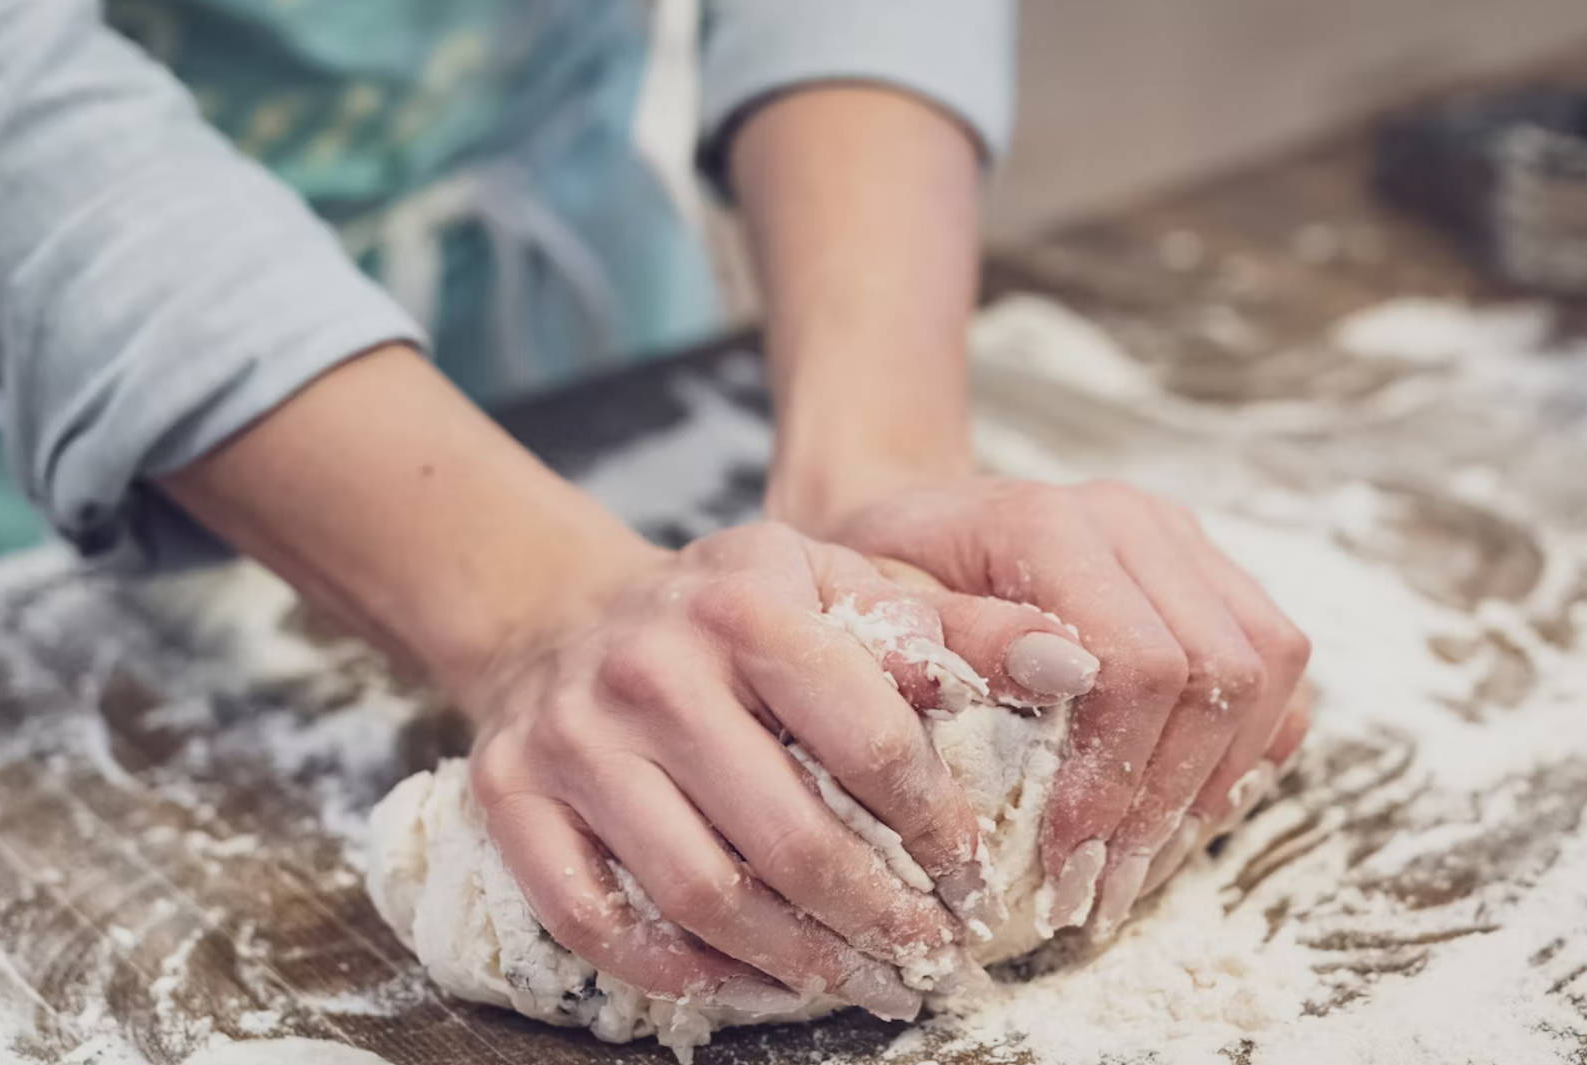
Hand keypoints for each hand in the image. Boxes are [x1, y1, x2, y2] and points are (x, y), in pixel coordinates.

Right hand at [449, 522, 1070, 1017]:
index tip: (976, 881)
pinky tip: (741, 982)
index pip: (872, 741)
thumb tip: (1075, 664)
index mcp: (746, 600)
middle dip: (877, 921)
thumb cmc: (730, 614)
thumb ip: (956, 625)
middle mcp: (650, 664)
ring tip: (854, 982)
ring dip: (792, 962)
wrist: (566, 613)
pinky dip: (676, 971)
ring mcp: (572, 735)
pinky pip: (595, 920)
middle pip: (788, 838)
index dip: (939, 830)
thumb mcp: (840, 586)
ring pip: (698, 893)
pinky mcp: (511, 794)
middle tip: (928, 961)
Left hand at [789, 478, 1311, 937]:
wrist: (910, 528)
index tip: (1066, 861)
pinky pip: (1277, 669)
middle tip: (1103, 890)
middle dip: (1166, 802)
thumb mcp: (875, 613)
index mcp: (1047, 523)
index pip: (1137, 661)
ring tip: (1141, 866)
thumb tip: (1058, 675)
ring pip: (1268, 668)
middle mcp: (1132, 520)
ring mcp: (1183, 541)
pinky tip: (1179, 813)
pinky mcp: (1212, 573)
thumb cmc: (881, 582)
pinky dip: (1247, 751)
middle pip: (1218, 672)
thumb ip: (956, 640)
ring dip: (1215, 784)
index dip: (1116, 776)